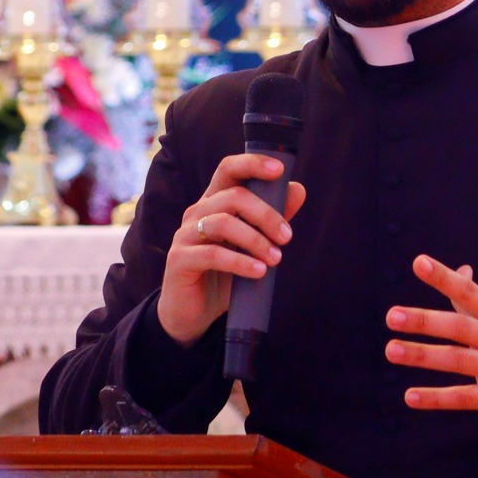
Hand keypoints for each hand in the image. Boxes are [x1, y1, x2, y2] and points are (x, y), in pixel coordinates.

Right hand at [157, 154, 306, 344]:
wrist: (192, 313)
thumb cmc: (223, 275)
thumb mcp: (252, 247)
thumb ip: (271, 219)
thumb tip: (298, 190)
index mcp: (214, 203)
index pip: (228, 169)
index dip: (252, 164)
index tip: (279, 170)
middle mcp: (197, 213)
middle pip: (232, 195)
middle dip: (265, 214)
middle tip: (286, 237)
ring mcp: (185, 235)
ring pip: (222, 222)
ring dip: (255, 239)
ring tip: (275, 259)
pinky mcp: (179, 260)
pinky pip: (211, 254)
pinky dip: (240, 262)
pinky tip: (259, 272)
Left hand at [384, 255, 477, 427]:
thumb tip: (461, 269)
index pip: (470, 293)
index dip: (444, 278)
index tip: (419, 263)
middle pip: (459, 327)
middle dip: (424, 321)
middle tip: (392, 316)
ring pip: (457, 360)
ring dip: (423, 355)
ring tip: (392, 350)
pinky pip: (465, 398)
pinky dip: (437, 398)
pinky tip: (411, 397)